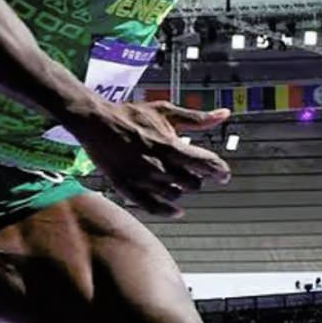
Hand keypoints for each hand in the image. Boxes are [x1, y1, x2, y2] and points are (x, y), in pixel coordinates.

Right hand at [66, 100, 231, 217]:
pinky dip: (167, 211)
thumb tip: (224, 114)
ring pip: (176, 196)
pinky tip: (176, 210)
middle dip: (197, 178)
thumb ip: (197, 118)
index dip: (220, 171)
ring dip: (181, 189)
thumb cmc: (131, 115)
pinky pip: (153, 208)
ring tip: (176, 180)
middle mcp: (159, 166)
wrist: (97, 122)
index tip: (222, 173)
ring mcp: (143, 180)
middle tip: (193, 173)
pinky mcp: (128, 188)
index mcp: (170, 146)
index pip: (207, 165)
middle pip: (194, 184)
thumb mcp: (166, 110)